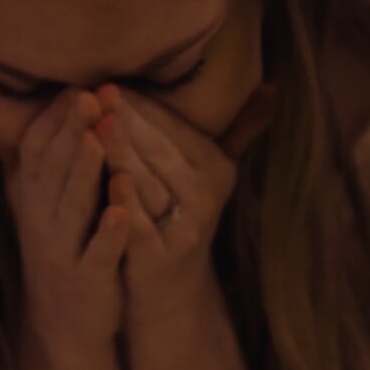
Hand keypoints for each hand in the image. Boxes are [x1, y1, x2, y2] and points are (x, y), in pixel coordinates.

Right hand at [0, 87, 129, 354]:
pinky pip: (98, 254)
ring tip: (98, 141)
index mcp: (32, 194)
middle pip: (54, 168)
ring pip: (73, 207)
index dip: (54, 117)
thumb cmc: (55, 245)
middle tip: (90, 96)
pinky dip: (109, 233)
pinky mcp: (88, 281)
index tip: (76, 86)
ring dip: (85, 173)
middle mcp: (41, 218)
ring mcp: (62, 250)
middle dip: (72, 131)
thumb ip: (16, 151)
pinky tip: (123, 212)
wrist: (63, 322)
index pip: (36, 147)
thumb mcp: (29, 197)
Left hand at [94, 82, 275, 331]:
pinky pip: (140, 224)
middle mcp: (205, 196)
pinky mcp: (160, 257)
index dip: (140, 103)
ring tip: (96, 124)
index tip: (110, 79)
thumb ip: (236, 128)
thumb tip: (272, 85)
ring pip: (147, 182)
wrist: (168, 289)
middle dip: (127, 120)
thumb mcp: (206, 172)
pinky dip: (124, 201)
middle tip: (99, 91)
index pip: (171, 126)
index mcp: (214, 167)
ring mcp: (184, 228)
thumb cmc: (176, 214)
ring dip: (121, 152)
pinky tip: (106, 179)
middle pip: (159, 150)